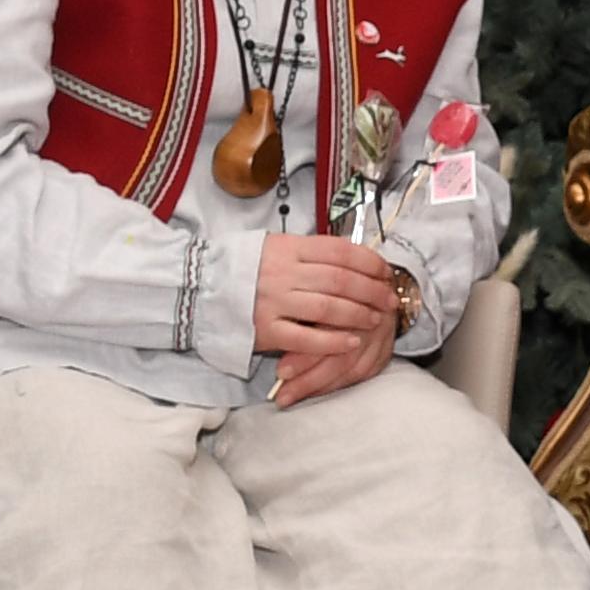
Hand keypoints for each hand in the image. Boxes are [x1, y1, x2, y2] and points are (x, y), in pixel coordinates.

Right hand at [254, 233, 397, 404]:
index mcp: (288, 248)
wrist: (200, 287)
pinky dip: (333, 341)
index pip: (339, 251)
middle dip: (371, 290)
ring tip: (375, 319)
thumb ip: (310, 252)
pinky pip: (307, 338)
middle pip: (340, 280)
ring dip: (358, 314)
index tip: (385, 271)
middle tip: (389, 299)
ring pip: (328, 308)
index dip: (368, 261)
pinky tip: (352, 342)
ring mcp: (274, 302)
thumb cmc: (246, 267)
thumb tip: (353, 257)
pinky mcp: (266, 330)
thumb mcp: (276, 247)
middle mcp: (283, 272)